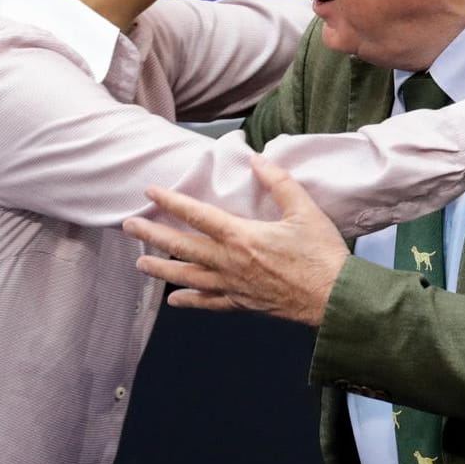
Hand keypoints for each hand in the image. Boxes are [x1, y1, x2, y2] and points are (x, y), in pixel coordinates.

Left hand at [122, 156, 350, 326]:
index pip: (197, 215)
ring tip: (139, 263)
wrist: (335, 298)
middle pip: (182, 247)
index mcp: (242, 237)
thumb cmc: (322, 254)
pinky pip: (209, 303)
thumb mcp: (304, 211)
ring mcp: (234, 286)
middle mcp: (230, 262)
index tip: (150, 192)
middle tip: (128, 226)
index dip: (172, 202)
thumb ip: (279, 182)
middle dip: (152, 235)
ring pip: (188, 277)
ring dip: (161, 269)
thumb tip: (257, 160)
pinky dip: (190, 302)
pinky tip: (174, 300)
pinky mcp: (243, 303)